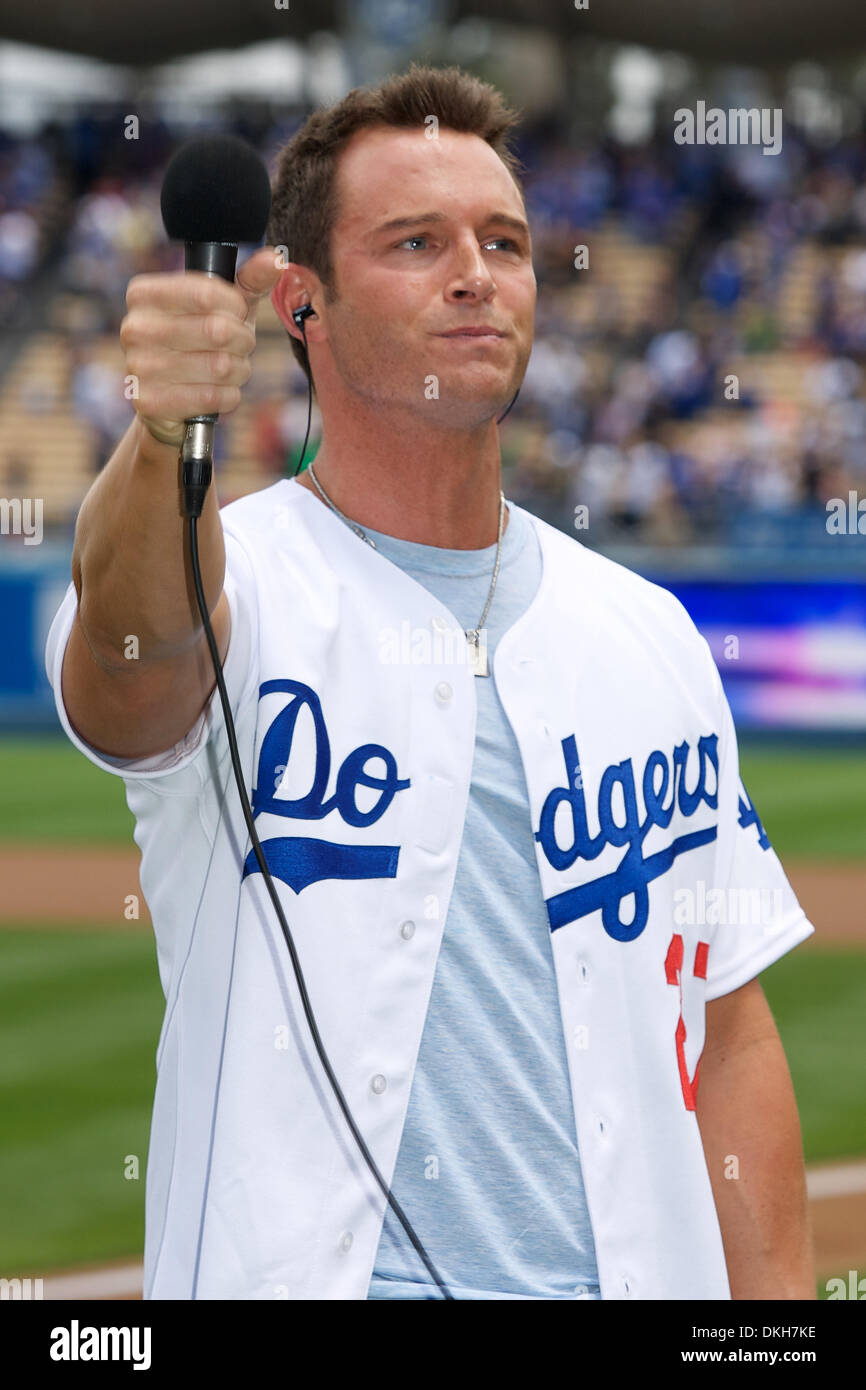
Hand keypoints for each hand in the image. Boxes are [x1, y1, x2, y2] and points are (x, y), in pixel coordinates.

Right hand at [121, 245, 285, 447]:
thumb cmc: (201, 345)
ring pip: (220, 366)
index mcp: (144, 295)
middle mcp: (135, 327)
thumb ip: (250, 280)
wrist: (171, 403)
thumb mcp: (226, 307)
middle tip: (238, 347)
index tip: (236, 315)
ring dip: (238, 371)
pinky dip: (228, 396)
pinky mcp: (150, 402)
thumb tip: (276, 259)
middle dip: (242, 342)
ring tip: (228, 370)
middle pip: (217, 331)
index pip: (206, 293)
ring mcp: (139, 366)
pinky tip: (218, 392)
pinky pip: (213, 396)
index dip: (236, 308)